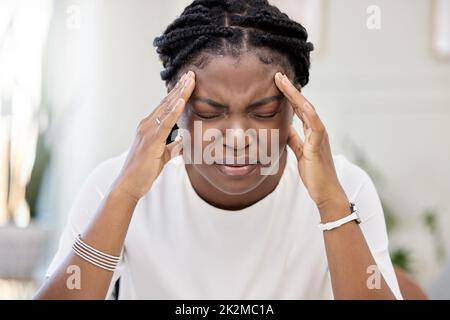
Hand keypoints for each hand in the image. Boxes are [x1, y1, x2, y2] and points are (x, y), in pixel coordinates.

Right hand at [113, 71, 195, 201]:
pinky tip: (181, 100)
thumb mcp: (162, 156)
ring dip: (179, 93)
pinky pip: (165, 122)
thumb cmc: (143, 172)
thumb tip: (182, 141)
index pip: (166, 106)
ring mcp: (147, 131)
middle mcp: (146, 125)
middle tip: (191, 73)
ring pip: (167, 108)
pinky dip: (173, 110)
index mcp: (149, 128)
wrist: (128, 186)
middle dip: (180, 87)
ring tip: (190, 79)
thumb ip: (172, 147)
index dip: (178, 93)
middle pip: (167, 102)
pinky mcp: (150, 141)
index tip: (188, 82)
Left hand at [274, 72, 347, 214]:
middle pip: (303, 105)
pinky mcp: (319, 146)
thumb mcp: (299, 152)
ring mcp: (319, 137)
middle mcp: (317, 130)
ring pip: (308, 110)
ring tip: (283, 82)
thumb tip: (285, 128)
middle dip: (290, 89)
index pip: (299, 109)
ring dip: (296, 95)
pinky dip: (309, 114)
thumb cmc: (314, 174)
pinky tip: (302, 103)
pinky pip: (315, 126)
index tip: (277, 83)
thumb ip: (294, 139)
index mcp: (311, 132)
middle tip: (278, 75)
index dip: (289, 96)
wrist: (326, 192)